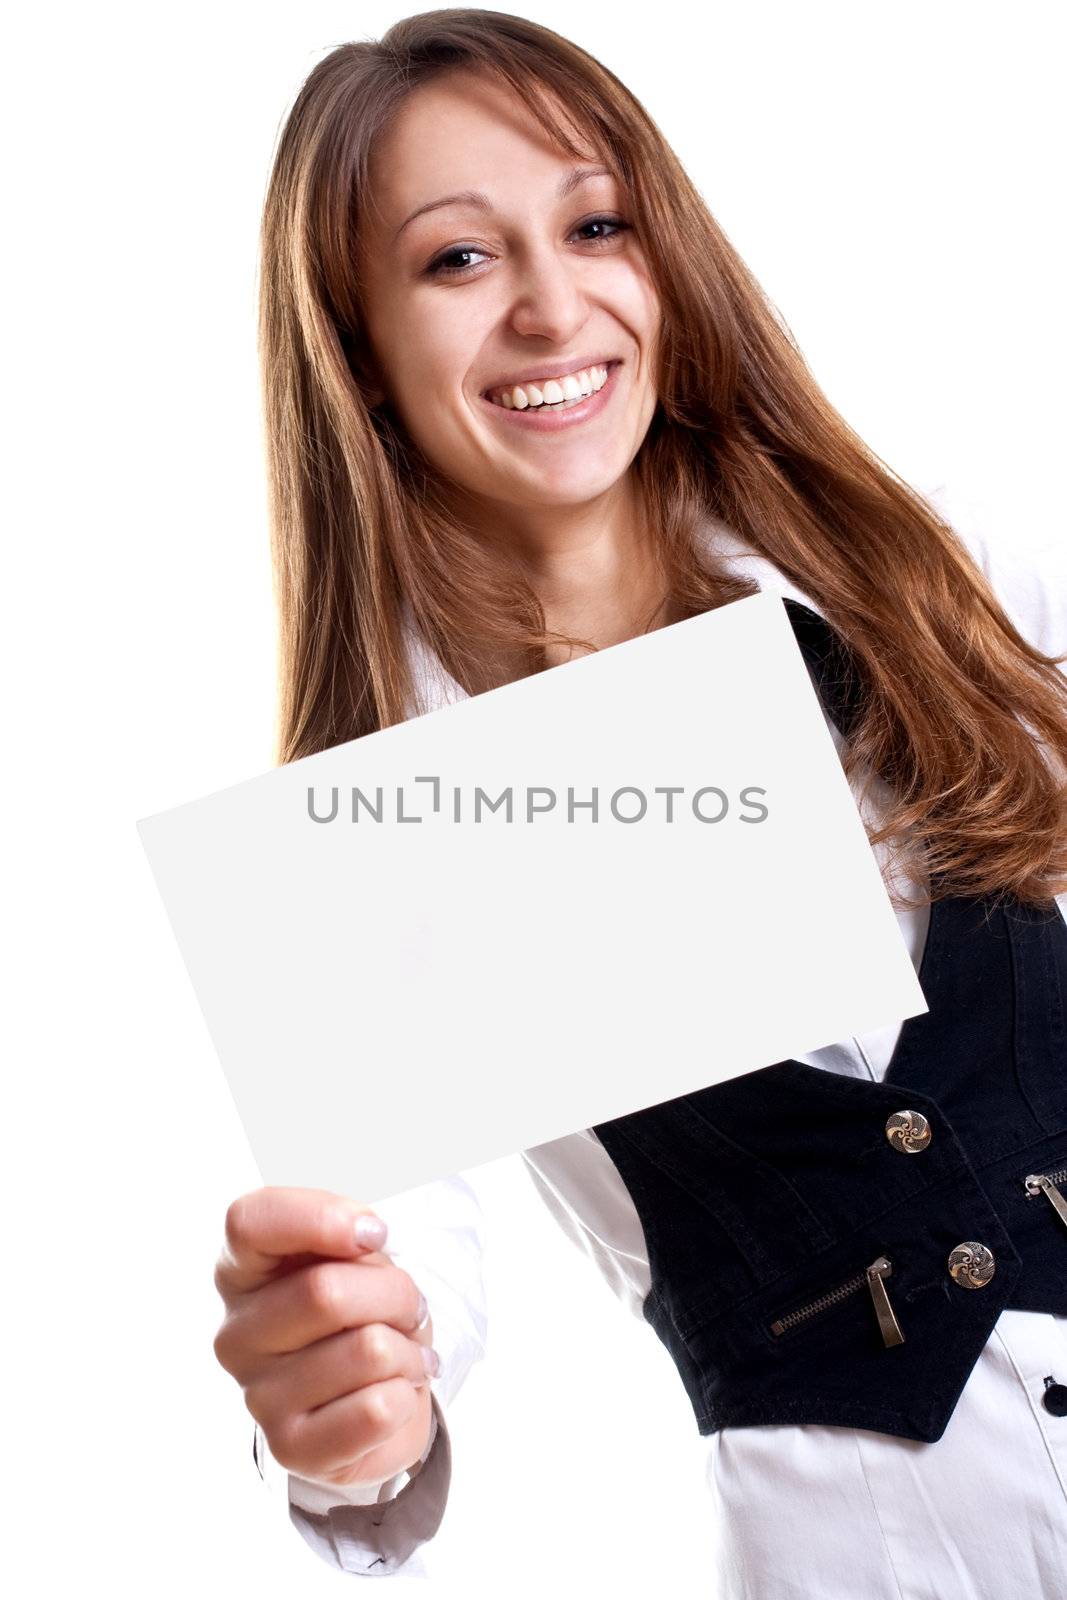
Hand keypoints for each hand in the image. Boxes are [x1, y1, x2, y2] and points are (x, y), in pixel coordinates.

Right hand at [213, 1186, 439, 1487]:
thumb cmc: (361, 1308)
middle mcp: (235, 1335)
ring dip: (407, 1349)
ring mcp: (257, 1397)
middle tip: (409, 1307)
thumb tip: (365, 1233)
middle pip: (326, 1291)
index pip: (249, 1223)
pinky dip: (405, 1396)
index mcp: (240, 1272)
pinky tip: (392, 1394)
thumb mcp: (355, 1253)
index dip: (322, 1218)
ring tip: (400, 1354)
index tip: (375, 1233)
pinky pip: (375, 1410)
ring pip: (367, 1350)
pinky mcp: (291, 1448)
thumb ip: (347, 1230)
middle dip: (395, 1293)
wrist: (379, 1390)